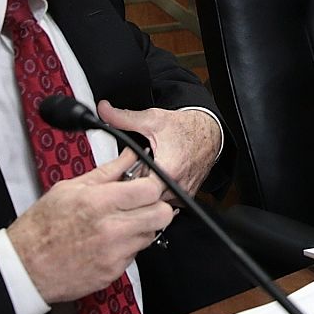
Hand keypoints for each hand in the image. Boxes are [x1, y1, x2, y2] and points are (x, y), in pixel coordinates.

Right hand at [7, 151, 173, 303]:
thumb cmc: (42, 226)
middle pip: (161, 214)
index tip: (147, 184)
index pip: (151, 190)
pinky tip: (109, 241)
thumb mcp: (70, 188)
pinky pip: (136, 254)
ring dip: (143, 227)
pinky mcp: (113, 272)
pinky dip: (128, 246)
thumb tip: (130, 155)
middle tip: (142, 204)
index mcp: (100, 202)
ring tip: (121, 223)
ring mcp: (114, 253)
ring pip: (152, 234)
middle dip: (156, 206)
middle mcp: (111, 228)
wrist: (25, 266)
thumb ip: (107, 172)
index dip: (153, 184)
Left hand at [96, 100, 222, 199]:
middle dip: (136, 185)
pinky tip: (157, 177)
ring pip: (156, 202)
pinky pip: (167, 202)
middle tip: (136, 168)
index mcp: (168, 170)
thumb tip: (103, 110)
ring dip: (148, 190)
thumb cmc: (185, 128)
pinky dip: (160, 192)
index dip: (127, 182)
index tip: (125, 171)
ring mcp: (183, 193)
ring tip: (148, 172)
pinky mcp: (187, 196)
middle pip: (146, 199)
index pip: (138, 191)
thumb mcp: (152, 119)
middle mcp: (177, 186)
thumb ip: (123, 117)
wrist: (209, 131)